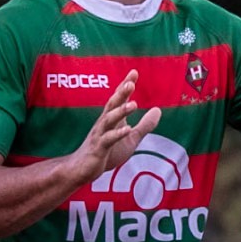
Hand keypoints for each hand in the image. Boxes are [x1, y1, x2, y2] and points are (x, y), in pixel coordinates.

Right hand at [67, 71, 161, 185]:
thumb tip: (158, 110)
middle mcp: (104, 123)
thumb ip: (144, 125)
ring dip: (120, 112)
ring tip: (133, 104)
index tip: (134, 72)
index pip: (119, 99)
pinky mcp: (98, 149)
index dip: (125, 86)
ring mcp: (100, 135)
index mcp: (112, 119)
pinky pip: (108, 140)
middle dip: (121, 93)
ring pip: (109, 120)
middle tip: (130, 83)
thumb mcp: (131, 138)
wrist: (82, 169)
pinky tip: (128, 130)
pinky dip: (117, 134)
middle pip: (112, 105)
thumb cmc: (106, 152)